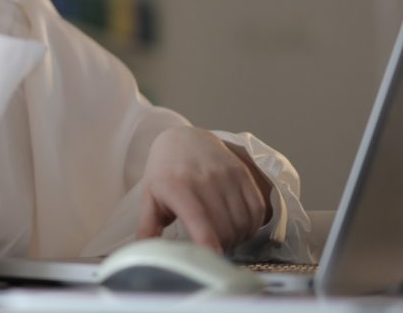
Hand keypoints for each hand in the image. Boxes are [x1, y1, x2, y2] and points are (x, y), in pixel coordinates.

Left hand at [137, 126, 272, 252]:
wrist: (183, 139)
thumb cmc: (164, 173)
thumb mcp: (150, 198)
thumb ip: (147, 228)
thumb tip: (145, 255)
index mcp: (177, 187)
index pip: (200, 224)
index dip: (210, 248)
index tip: (211, 263)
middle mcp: (205, 179)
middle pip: (225, 229)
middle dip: (222, 248)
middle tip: (214, 251)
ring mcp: (226, 175)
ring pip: (243, 221)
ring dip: (238, 239)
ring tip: (226, 240)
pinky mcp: (242, 173)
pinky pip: (257, 208)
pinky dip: (253, 226)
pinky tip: (241, 229)